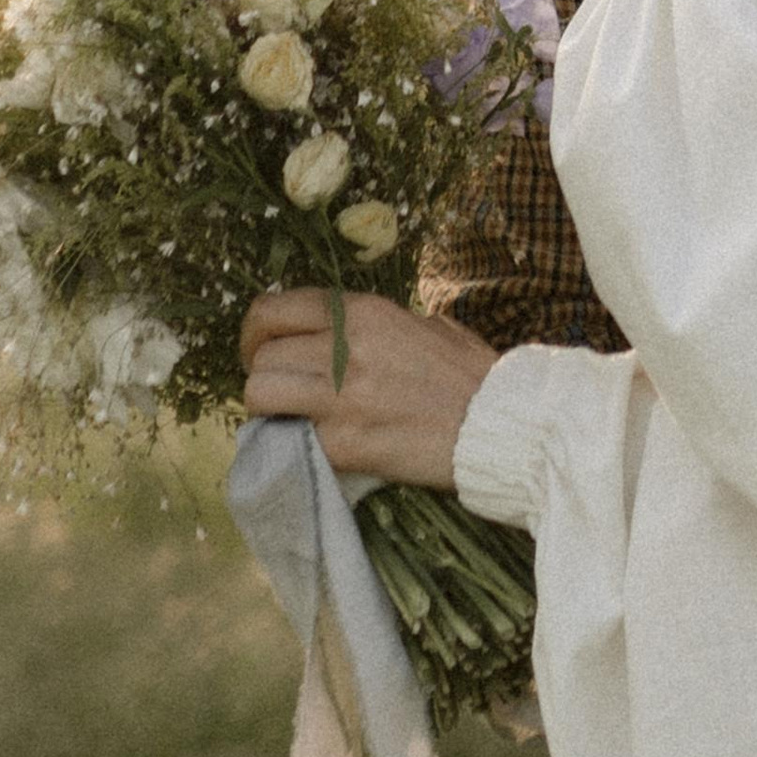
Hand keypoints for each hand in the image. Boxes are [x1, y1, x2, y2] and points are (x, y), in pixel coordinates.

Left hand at [240, 286, 495, 489]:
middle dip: (262, 374)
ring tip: (291, 419)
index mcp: (363, 312)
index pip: (274, 309)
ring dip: (269, 409)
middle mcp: (344, 348)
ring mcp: (342, 397)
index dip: (256, 332)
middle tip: (279, 391)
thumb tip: (340, 333)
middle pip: (262, 356)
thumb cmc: (471, 373)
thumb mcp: (423, 325)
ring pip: (261, 394)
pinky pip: (292, 440)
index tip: (262, 350)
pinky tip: (319, 447)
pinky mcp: (345, 445)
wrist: (501, 423)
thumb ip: (375, 325)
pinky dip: (296, 446)